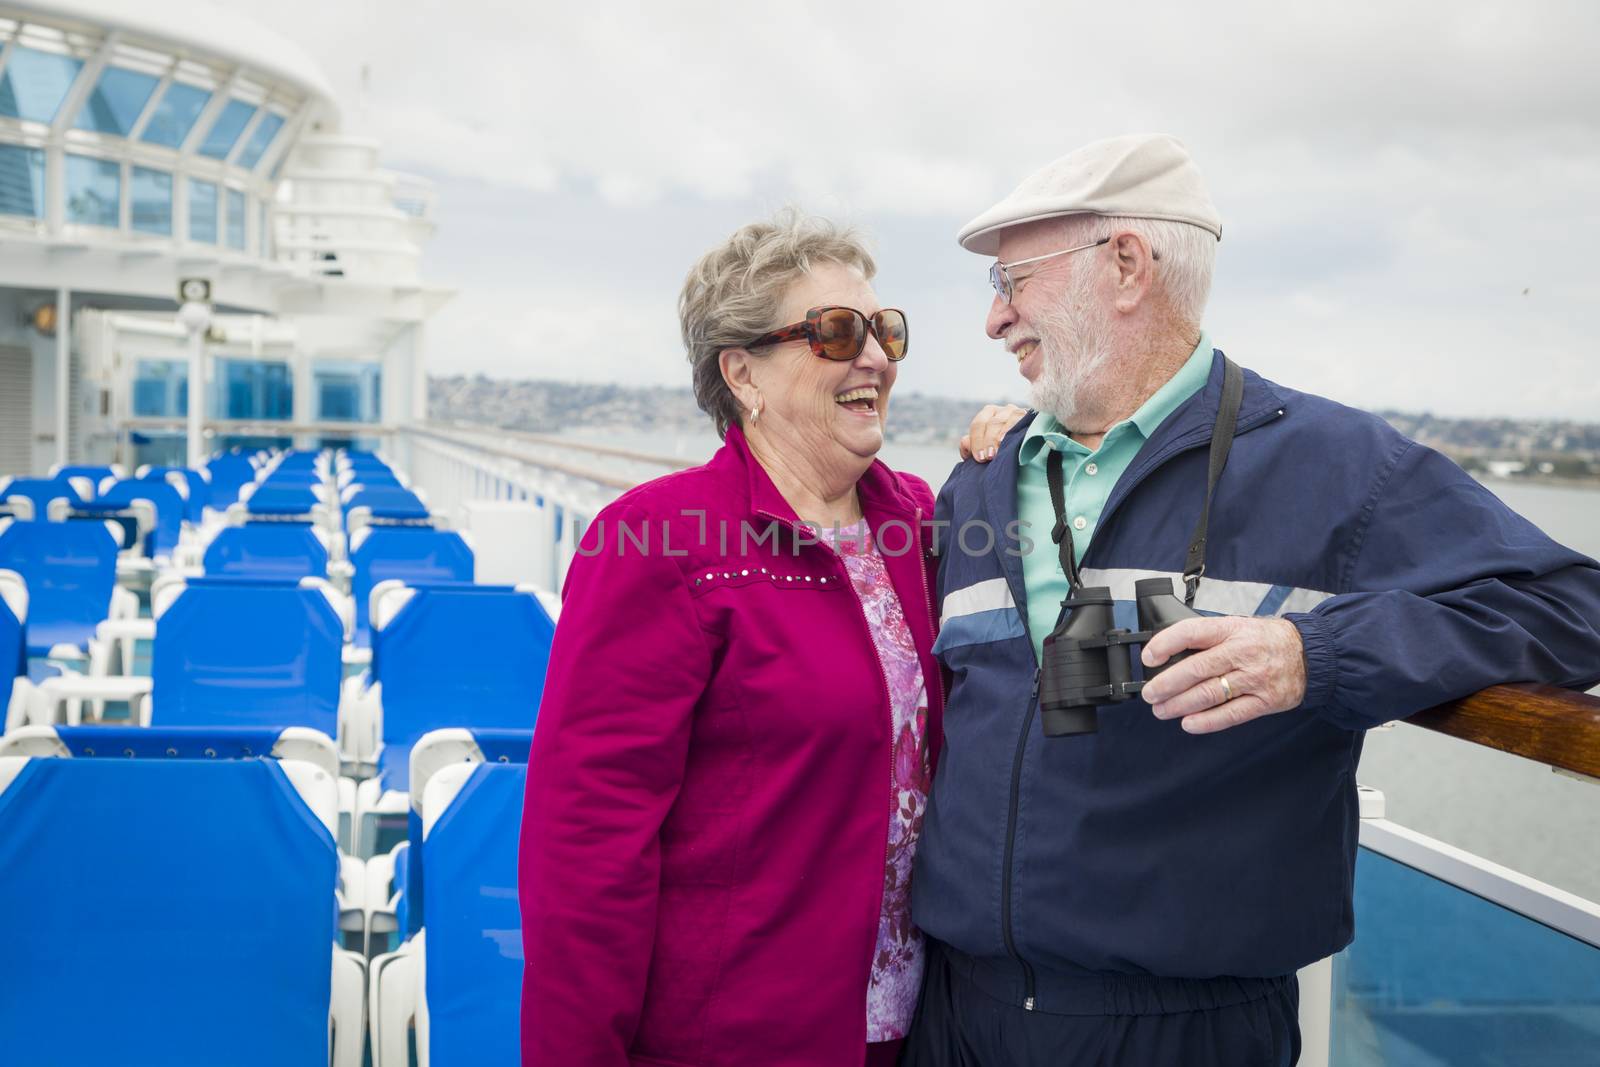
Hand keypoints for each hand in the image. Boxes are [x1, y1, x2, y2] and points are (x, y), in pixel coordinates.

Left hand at [959, 404, 1028, 462]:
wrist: (1023, 452)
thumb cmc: (998, 450)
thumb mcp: (983, 448)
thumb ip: (971, 445)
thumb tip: (966, 442)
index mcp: (987, 414)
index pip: (978, 425)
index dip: (977, 441)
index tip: (979, 458)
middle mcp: (1002, 411)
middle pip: (992, 423)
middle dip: (989, 440)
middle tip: (989, 457)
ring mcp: (1016, 412)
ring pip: (1007, 419)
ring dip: (1003, 434)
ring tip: (999, 449)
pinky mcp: (1029, 416)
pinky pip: (1022, 419)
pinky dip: (1016, 427)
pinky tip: (1013, 438)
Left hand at [1139, 616, 1307, 733]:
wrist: (1311, 654)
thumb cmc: (1266, 640)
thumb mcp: (1238, 627)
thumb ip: (1209, 639)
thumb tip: (1171, 655)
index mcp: (1231, 630)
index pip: (1192, 632)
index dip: (1165, 644)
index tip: (1148, 657)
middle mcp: (1241, 652)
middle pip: (1196, 669)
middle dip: (1166, 684)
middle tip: (1150, 694)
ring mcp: (1254, 678)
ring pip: (1209, 694)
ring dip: (1180, 705)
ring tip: (1162, 710)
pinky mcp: (1265, 701)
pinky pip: (1231, 714)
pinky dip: (1207, 721)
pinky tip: (1189, 724)